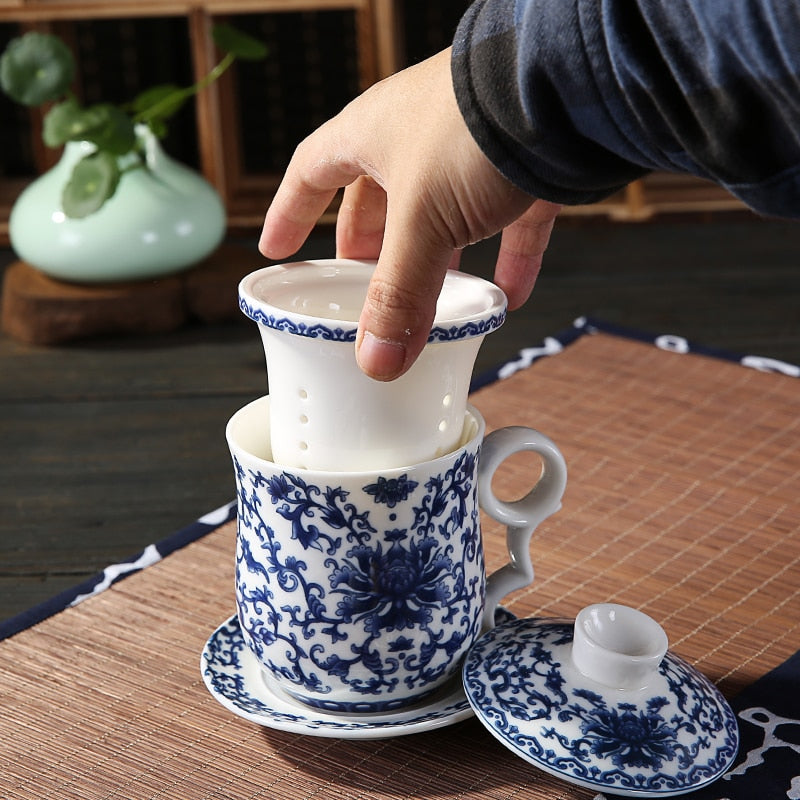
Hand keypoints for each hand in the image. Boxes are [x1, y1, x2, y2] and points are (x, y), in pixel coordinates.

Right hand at [259, 48, 560, 380]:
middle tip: (366, 294)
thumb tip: (375, 362)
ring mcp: (471, 151)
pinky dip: (505, 261)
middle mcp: (416, 138)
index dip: (289, 212)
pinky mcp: (524, 166)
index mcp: (370, 134)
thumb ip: (398, 295)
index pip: (310, 172)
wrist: (566, 88)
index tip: (278, 249)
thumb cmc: (472, 130)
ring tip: (439, 308)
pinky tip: (509, 297)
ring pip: (445, 218)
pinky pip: (508, 221)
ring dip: (441, 265)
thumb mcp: (420, 221)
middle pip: (379, 204)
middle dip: (372, 253)